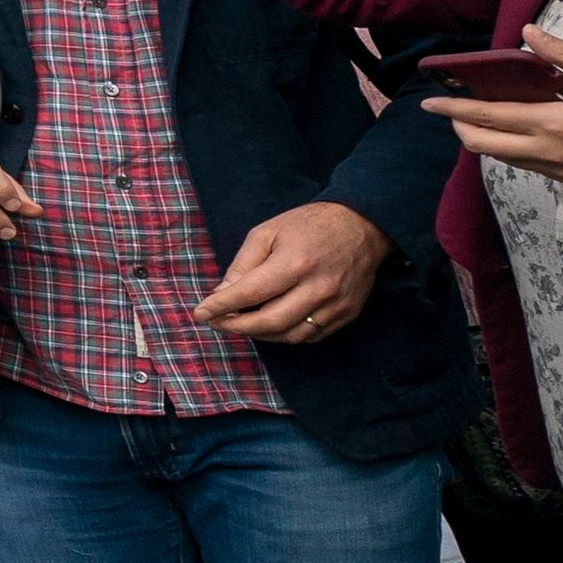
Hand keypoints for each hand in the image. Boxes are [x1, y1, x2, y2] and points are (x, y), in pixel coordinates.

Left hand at [197, 198, 390, 342]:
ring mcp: (336, 304)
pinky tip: (270, 325)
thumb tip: (221, 294)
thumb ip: (243, 265)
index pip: (251, 294)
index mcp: (295, 263)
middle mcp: (318, 288)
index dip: (222, 307)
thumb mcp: (267, 233)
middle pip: (270, 322)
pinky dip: (285, 334)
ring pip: (290, 335)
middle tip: (217, 323)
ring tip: (241, 324)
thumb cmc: (309, 226)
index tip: (200, 313)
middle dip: (236, 327)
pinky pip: (310, 336)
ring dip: (259, 334)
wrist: (362, 226)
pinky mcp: (348, 313)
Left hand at [424, 23, 562, 183]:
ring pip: (500, 157)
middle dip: (460, 126)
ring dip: (483, 137)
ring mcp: (555, 169)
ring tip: (481, 114)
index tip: (429, 101)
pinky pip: (524, 163)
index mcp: (550, 124)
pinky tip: (518, 128)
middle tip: (453, 106)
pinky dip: (509, 146)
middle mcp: (545, 152)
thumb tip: (528, 33)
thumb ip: (562, 56)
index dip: (452, 109)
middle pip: (481, 144)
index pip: (485, 117)